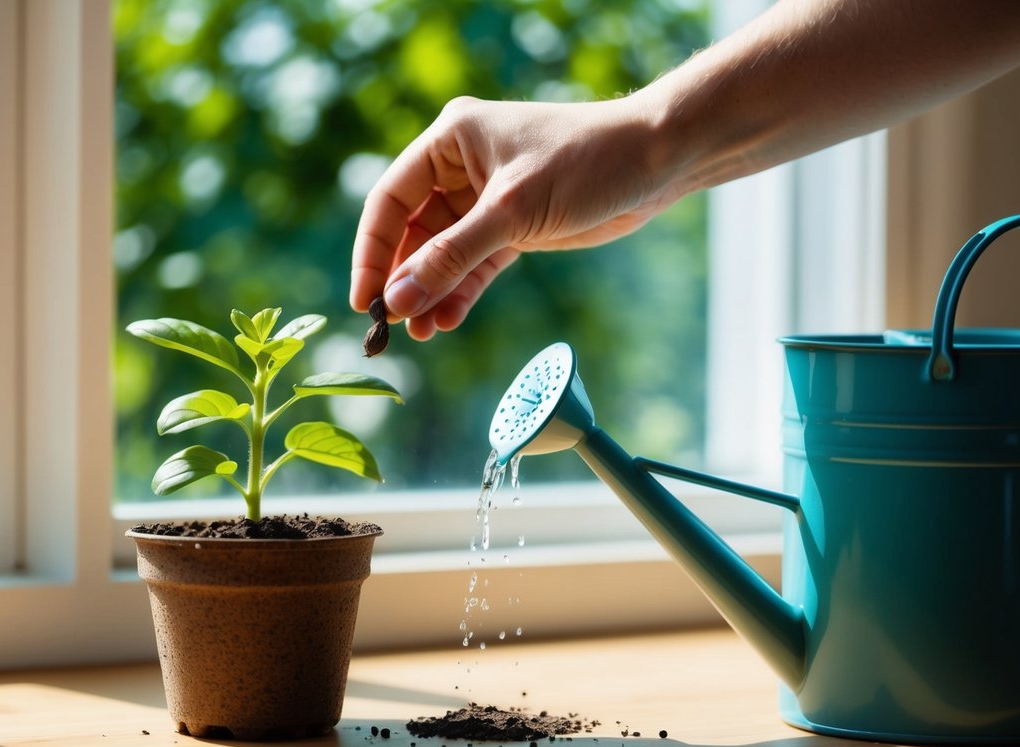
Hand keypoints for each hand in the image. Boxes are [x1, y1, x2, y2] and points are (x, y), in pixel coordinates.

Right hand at [350, 95, 669, 339]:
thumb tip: (399, 300)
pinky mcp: (514, 227)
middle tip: (391, 327)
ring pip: (444, 254)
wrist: (654, 162)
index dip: (374, 251)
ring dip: (431, 293)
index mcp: (450, 140)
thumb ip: (452, 257)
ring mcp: (487, 199)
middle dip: (404, 280)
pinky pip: (475, 265)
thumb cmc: (585, 163)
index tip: (365, 299)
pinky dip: (461, 293)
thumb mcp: (512, 212)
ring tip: (420, 334)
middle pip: (413, 231)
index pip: (391, 200)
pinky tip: (447, 322)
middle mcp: (461, 167)